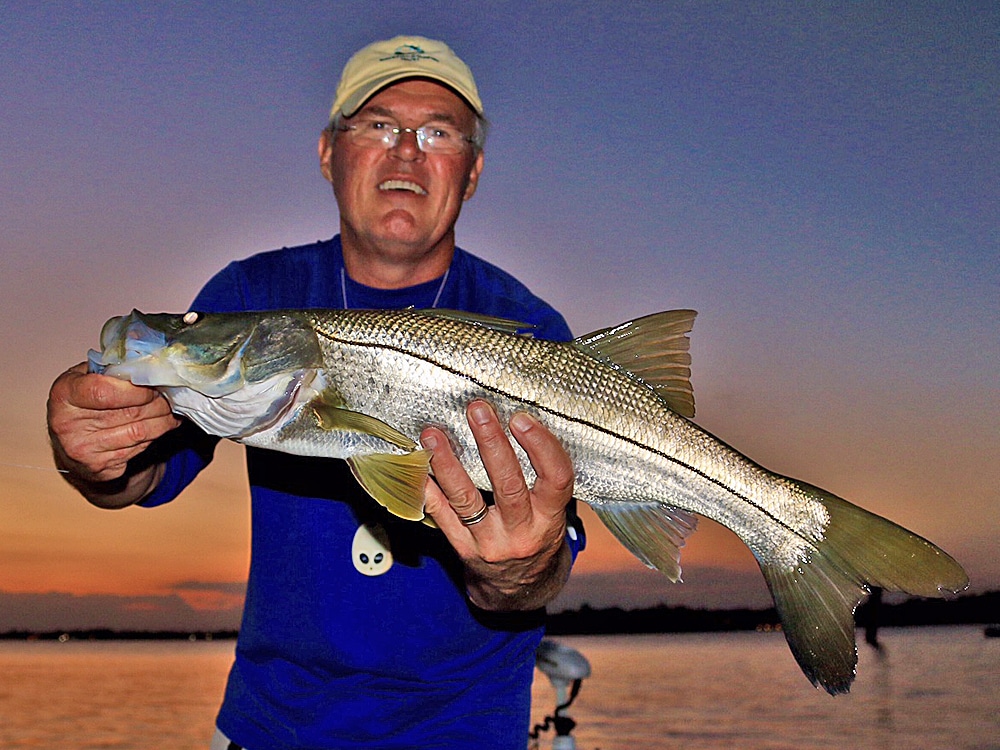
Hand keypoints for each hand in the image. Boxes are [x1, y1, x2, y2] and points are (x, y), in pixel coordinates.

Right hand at [47, 363, 180, 505]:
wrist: (73, 444)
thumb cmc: (84, 402)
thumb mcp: (88, 376)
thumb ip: (113, 366)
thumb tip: (150, 356)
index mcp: (64, 395)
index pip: (104, 392)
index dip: (136, 390)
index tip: (153, 385)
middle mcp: (68, 425)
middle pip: (129, 413)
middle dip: (159, 403)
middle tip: (172, 395)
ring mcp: (83, 450)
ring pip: (139, 433)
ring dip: (164, 421)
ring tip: (172, 410)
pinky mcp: (99, 468)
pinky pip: (139, 449)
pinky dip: (156, 436)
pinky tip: (162, 426)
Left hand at [420, 401, 574, 610]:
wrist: (520, 588)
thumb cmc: (537, 534)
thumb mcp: (552, 511)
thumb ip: (542, 476)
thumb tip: (520, 420)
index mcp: (551, 517)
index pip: (555, 479)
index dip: (541, 446)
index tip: (521, 418)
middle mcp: (523, 532)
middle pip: (508, 485)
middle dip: (491, 444)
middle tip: (477, 410)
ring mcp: (491, 544)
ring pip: (467, 501)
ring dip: (448, 464)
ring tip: (433, 434)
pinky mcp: (464, 550)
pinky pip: (443, 518)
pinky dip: (429, 491)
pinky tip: (418, 468)